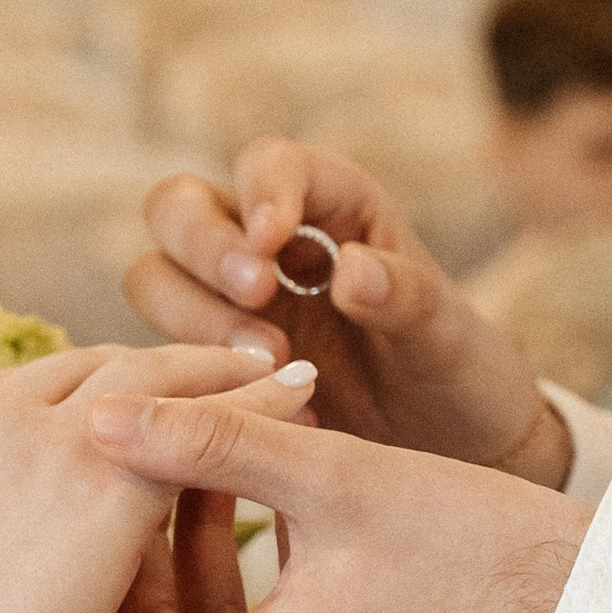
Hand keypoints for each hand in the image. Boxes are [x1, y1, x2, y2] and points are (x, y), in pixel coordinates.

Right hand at [0, 342, 312, 612]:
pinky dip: (252, 402)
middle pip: (93, 368)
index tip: (140, 407)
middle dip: (163, 371)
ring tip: (274, 372)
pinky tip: (296, 401)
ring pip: (152, 377)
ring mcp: (39, 432)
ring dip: (217, 371)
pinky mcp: (99, 472)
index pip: (32, 389)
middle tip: (222, 367)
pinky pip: (199, 419)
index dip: (96, 396)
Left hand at [71, 381, 590, 612]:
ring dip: (202, 578)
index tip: (94, 515)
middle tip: (155, 474)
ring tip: (223, 473)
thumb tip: (102, 412)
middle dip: (144, 571)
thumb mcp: (334, 476)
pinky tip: (281, 520)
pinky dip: (254, 612)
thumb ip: (207, 440)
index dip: (81, 595)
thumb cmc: (478, 546)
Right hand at [124, 141, 570, 484]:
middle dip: (203, 245)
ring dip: (191, 313)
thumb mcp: (447, 335)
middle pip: (180, 205)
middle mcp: (265, 243)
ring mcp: (227, 300)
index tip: (272, 243)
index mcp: (331, 205)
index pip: (269, 163)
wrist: (449, 449)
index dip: (262, 190)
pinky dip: (185, 371)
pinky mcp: (208, 359)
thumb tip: (350, 270)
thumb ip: (406, 297)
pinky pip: (162, 348)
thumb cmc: (456, 373)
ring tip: (265, 364)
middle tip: (257, 298)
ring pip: (156, 274)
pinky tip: (242, 406)